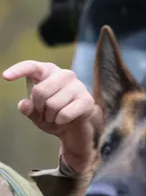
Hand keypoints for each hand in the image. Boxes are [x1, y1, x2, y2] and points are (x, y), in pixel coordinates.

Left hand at [3, 60, 101, 174]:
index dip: (18, 70)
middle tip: (46, 113)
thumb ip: (29, 109)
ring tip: (56, 117)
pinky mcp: (87, 100)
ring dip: (51, 117)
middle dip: (39, 108)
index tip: (5, 76)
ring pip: (53, 105)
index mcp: (49, 73)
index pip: (32, 67)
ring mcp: (78, 86)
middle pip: (40, 91)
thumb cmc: (55, 116)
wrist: (77, 129)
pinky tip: (65, 121)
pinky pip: (64, 114)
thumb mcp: (37, 114)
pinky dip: (60, 121)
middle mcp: (65, 75)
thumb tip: (24, 104)